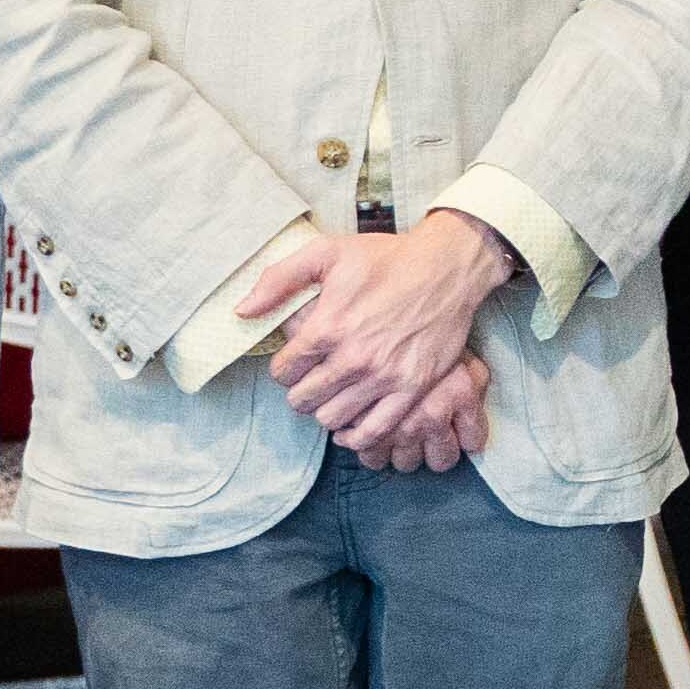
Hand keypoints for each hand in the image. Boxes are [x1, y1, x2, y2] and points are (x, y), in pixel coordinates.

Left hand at [272, 209, 514, 450]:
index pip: (284, 371)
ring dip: (326, 413)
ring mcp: (385, 376)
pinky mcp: (413, 388)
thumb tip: (243, 311)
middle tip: (311, 383)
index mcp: (328, 326)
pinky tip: (352, 427)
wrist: (447, 268)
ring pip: (334, 418)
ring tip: (333, 399)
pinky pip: (375, 430)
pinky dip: (357, 436)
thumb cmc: (386, 259)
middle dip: (301, 393)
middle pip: (304, 400)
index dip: (283, 370)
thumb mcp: (327, 252)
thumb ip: (279, 279)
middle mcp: (353, 357)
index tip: (294, 365)